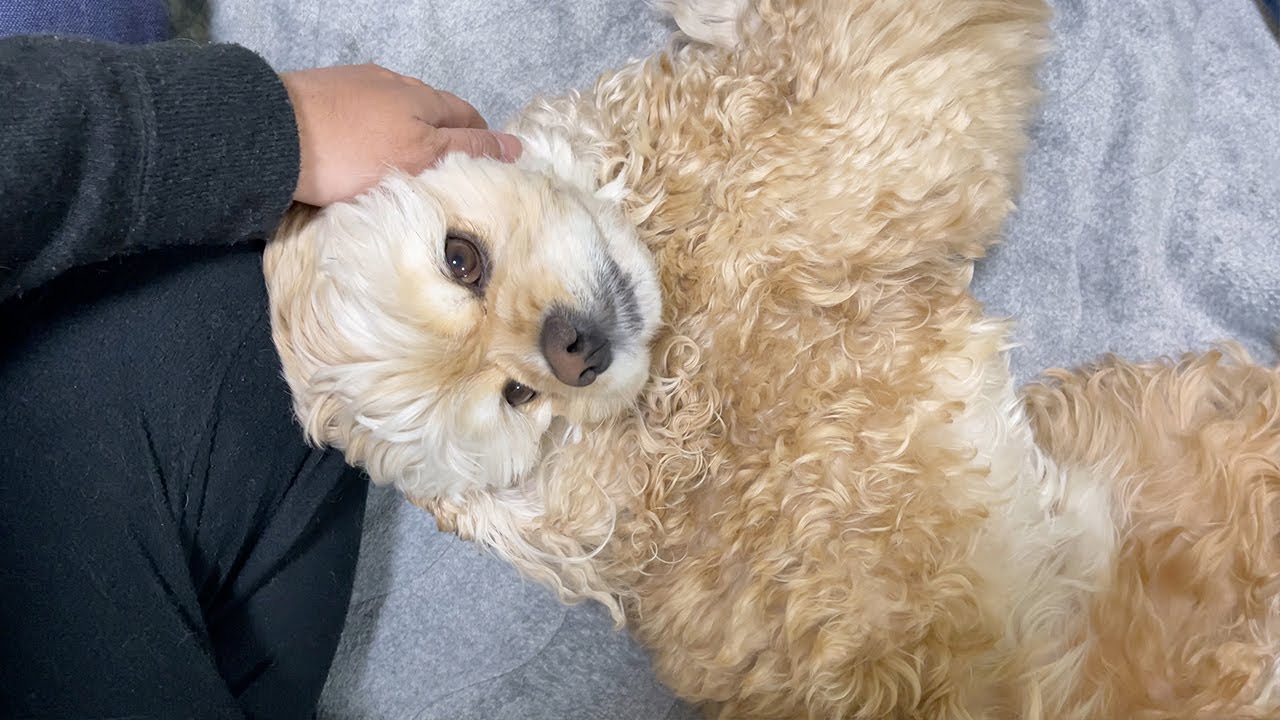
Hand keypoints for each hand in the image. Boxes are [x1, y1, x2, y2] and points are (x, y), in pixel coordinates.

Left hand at [281, 63, 521, 206]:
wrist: (269, 136)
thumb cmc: (351, 153)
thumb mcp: (420, 157)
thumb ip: (466, 151)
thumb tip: (515, 146)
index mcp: (422, 98)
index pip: (468, 117)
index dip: (482, 141)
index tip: (484, 168)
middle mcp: (393, 84)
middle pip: (432, 110)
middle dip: (445, 136)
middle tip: (447, 172)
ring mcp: (355, 86)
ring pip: (396, 110)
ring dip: (408, 132)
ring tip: (405, 164)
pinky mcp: (322, 94)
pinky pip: (362, 113)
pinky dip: (373, 131)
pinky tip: (362, 150)